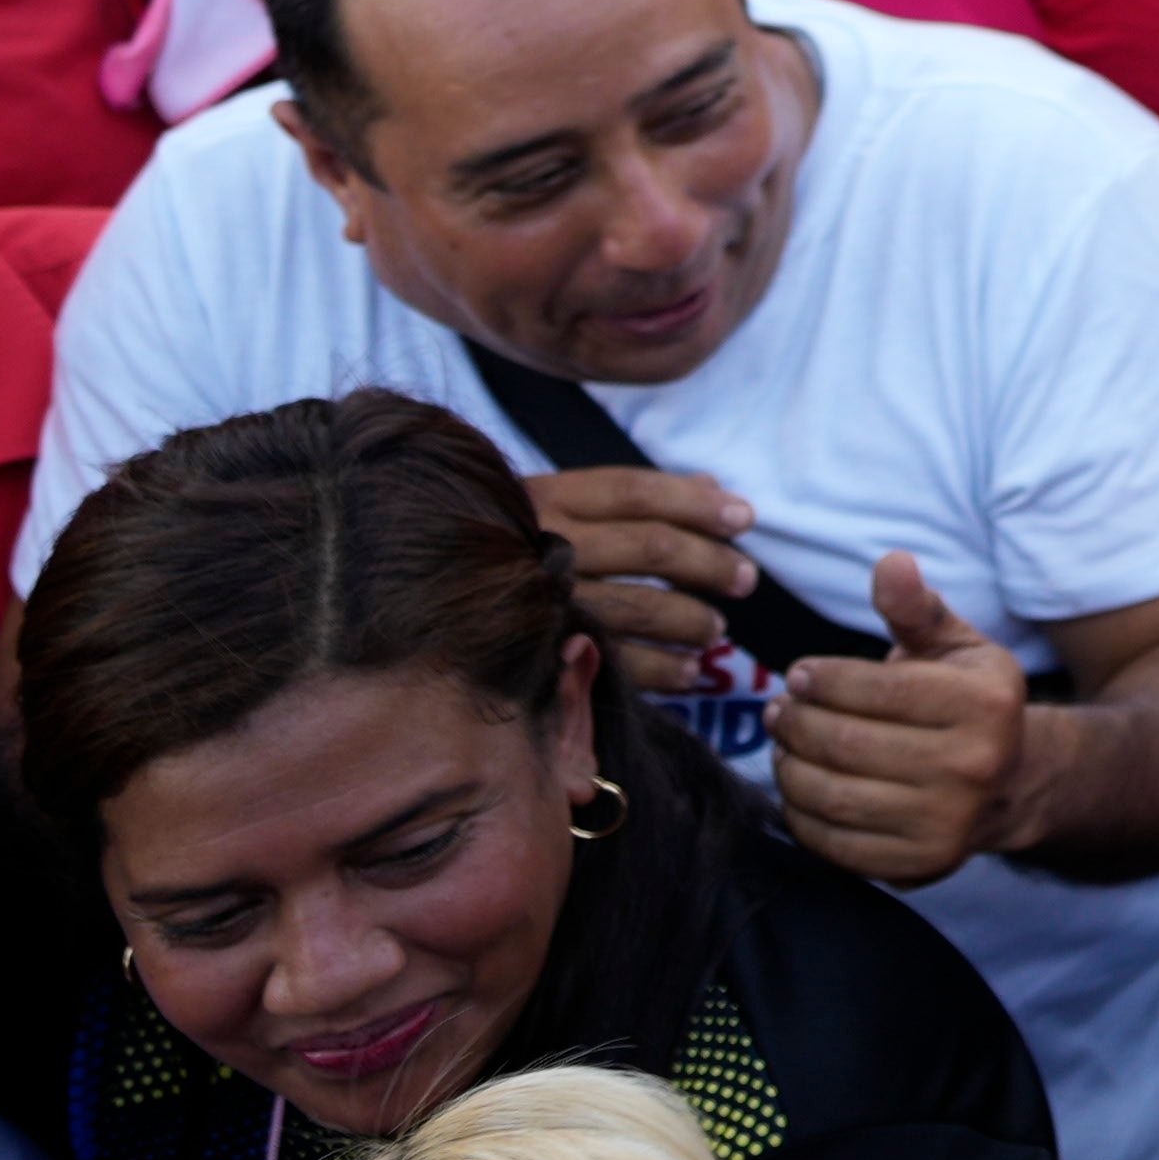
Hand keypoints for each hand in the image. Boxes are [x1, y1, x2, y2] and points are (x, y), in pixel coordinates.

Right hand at [519, 457, 763, 676]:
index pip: (636, 492)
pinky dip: (662, 670)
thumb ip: (632, 499)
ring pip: (637, 609)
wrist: (412, 591)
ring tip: (717, 630)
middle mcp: (542, 545)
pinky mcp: (536, 654)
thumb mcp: (556, 503)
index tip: (744, 517)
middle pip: (651, 548)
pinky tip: (690, 672)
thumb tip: (715, 487)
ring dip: (691, 621)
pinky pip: (613, 664)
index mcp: (548, 498)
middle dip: (710, 565)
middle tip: (746, 579)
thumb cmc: (507, 544)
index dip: (696, 502)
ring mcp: (539, 602)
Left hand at [773, 551, 1034, 889]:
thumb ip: (916, 608)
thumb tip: (890, 562)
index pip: (877, 687)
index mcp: (987, 702)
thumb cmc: (968, 703)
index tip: (800, 675)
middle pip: (848, 743)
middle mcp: (974, 765)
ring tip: (783, 745)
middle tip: (778, 710)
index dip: (822, 679)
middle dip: (796, 722)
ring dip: (790, 767)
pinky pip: (836, 844)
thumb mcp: (955, 646)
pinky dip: (802, 815)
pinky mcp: (921, 864)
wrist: (1012, 784)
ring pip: (834, 795)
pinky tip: (800, 787)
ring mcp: (948, 822)